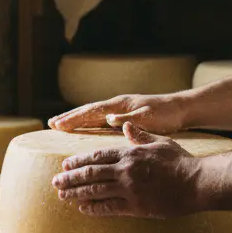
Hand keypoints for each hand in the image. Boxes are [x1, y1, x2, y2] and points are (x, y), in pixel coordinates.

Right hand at [48, 93, 189, 133]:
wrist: (181, 109)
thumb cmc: (166, 114)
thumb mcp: (149, 118)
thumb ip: (129, 119)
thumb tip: (109, 119)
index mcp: (120, 105)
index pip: (92, 111)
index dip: (74, 118)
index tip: (58, 124)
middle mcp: (116, 105)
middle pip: (88, 110)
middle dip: (69, 117)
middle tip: (50, 124)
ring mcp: (119, 109)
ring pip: (92, 114)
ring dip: (76, 118)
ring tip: (59, 124)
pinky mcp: (123, 115)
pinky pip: (100, 118)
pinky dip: (87, 122)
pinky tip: (82, 127)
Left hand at [51, 123, 201, 216]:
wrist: (198, 182)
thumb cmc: (180, 161)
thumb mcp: (159, 142)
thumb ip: (139, 135)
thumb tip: (125, 126)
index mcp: (129, 153)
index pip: (97, 156)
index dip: (78, 161)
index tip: (65, 164)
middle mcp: (125, 170)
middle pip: (91, 173)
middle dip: (70, 178)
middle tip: (55, 182)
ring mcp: (130, 189)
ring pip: (95, 191)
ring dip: (76, 193)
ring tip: (62, 196)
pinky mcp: (136, 207)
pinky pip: (109, 208)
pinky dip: (93, 208)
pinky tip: (83, 209)